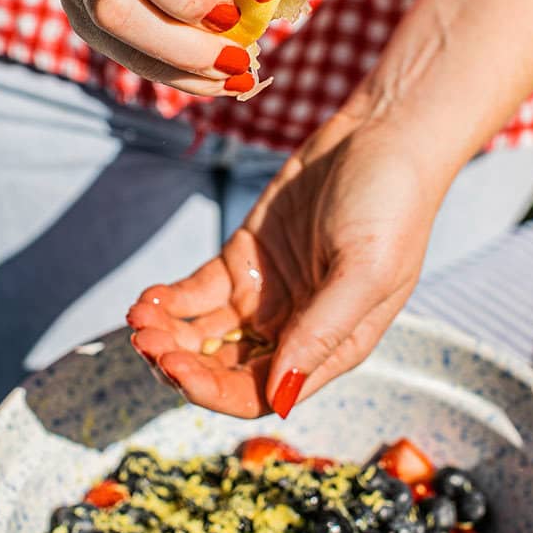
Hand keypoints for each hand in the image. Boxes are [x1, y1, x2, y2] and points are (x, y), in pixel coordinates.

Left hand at [126, 102, 443, 417]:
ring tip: (140, 314)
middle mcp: (296, 328)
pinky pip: (197, 294)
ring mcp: (267, 294)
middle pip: (224, 369)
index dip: (213, 389)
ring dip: (168, 334)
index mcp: (332, 346)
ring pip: (203, 336)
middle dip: (179, 361)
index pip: (262, 392)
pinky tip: (149, 296)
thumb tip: (279, 398)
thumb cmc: (391, 205)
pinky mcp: (245, 258)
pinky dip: (170, 300)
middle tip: (145, 339)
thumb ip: (322, 333)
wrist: (383, 134)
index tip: (176, 366)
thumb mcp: (366, 271)